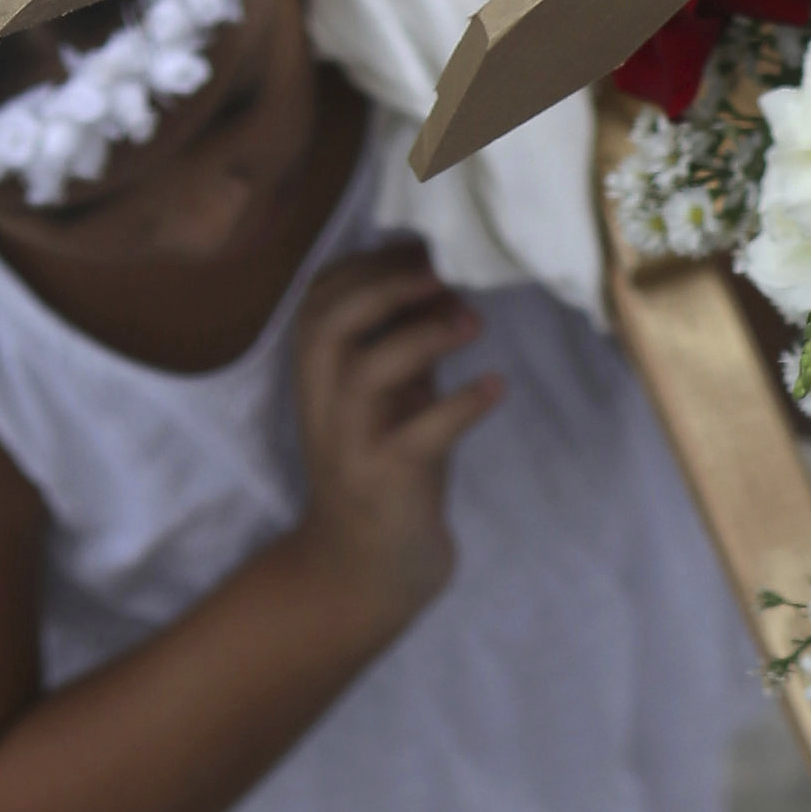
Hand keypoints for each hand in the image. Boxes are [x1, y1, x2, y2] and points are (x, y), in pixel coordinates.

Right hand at [288, 243, 497, 627]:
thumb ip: (404, 340)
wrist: (365, 565)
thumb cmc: (386, 463)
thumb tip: (441, 274)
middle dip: (386, 286)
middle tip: (444, 273)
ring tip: (474, 321)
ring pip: (367, 371)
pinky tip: (496, 387)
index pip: (320, 298)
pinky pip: (420, 436)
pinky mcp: (382, 481)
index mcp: (314, 372)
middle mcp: (319, 401)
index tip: (422, 246)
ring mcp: (347, 442)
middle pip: (330, 323)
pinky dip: (461, 406)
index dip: (369, 263)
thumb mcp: (389, 394)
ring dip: (423, 337)